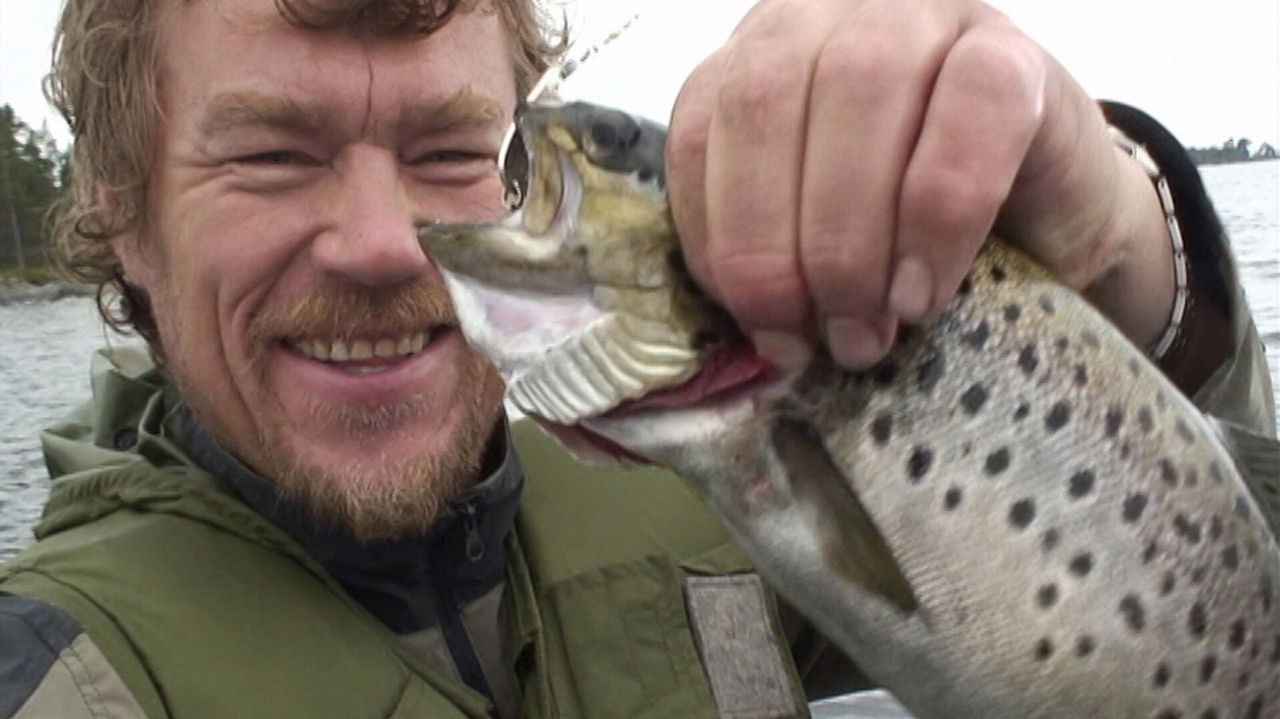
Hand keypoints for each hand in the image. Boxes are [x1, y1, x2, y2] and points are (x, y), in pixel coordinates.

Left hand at [666, 0, 1175, 369]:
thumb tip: (762, 336)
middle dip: (776, 249)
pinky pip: (971, 113)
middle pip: (763, 104)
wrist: (1048, 227)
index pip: (698, 133)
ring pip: (858, 92)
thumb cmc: (912, 238)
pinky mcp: (1012, 48)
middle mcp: (823, 18)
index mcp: (755, 62)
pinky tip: (926, 292)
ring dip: (851, 238)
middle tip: (818, 340)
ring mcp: (920, 17)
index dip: (717, 242)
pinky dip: (938, 219)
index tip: (765, 331)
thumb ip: (768, 260)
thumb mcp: (814, 243)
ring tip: (870, 328)